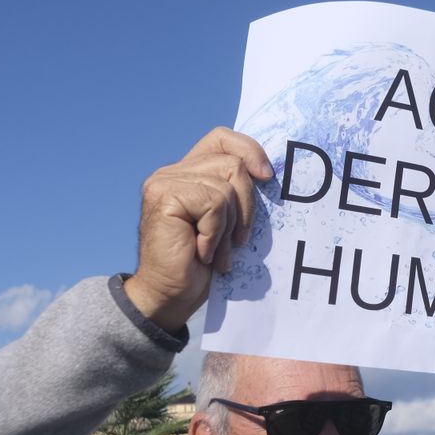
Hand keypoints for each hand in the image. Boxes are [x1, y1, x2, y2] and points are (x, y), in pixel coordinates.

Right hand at [124, 128, 274, 331]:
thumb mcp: (229, 222)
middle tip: (236, 240)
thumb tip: (270, 173)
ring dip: (228, 227)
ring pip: (225, 188)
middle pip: (233, 163)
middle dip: (246, 205)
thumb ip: (236, 194)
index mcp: (188, 173)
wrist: (172, 296)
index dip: (249, 150)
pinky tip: (201, 252)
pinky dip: (215, 234)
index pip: (222, 138)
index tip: (267, 177)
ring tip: (214, 251)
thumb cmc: (203, 265)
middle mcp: (172, 172)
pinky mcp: (164, 197)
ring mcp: (164, 182)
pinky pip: (213, 204)